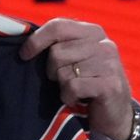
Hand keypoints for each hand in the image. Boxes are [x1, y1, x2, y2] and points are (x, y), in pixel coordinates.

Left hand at [19, 17, 135, 139]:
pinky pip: (72, 87)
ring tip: (75, 90)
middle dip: (52, 71)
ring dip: (62, 86)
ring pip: (63, 72)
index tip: (24, 55)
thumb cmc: (87, 83)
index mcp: (93, 32)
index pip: (58, 26)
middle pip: (56, 53)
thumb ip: (58, 45)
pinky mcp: (110, 85)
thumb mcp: (75, 58)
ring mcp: (109, 64)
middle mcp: (104, 44)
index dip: (36, 40)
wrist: (115, 113)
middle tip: (64, 80)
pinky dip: (68, 97)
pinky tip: (77, 99)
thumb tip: (24, 45)